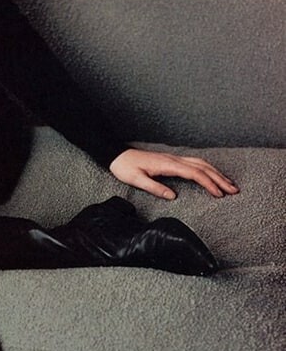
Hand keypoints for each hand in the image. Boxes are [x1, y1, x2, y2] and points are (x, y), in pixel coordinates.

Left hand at [109, 148, 238, 199]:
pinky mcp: (172, 160)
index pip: (194, 173)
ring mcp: (174, 158)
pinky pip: (194, 163)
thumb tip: (173, 196)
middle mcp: (173, 159)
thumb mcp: (136, 180)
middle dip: (219, 178)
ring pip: (200, 163)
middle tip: (234, 190)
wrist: (117, 155)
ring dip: (216, 173)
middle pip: (202, 167)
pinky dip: (207, 169)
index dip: (208, 183)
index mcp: (167, 164)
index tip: (219, 194)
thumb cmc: (125, 168)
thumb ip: (154, 187)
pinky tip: (213, 175)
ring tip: (229, 184)